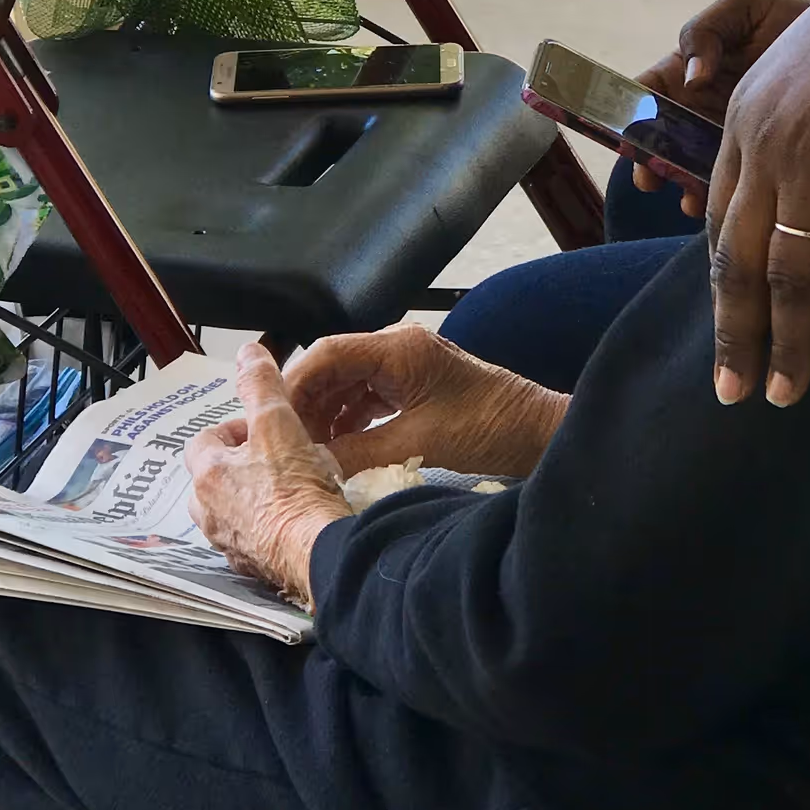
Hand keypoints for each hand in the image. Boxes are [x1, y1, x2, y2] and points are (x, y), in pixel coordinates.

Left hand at [183, 341, 349, 607]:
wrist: (317, 552)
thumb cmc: (296, 490)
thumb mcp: (279, 423)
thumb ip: (261, 385)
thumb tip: (248, 351)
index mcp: (210, 474)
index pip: (204, 441)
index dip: (233, 430)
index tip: (261, 430)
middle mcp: (209, 511)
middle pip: (213, 479)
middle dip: (239, 467)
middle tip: (275, 460)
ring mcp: (228, 542)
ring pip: (229, 512)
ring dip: (250, 499)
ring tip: (286, 490)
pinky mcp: (251, 567)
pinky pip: (250, 542)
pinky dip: (265, 530)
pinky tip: (293, 522)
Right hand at [284, 325, 565, 482]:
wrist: (538, 433)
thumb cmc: (491, 428)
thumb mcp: (419, 442)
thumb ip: (359, 449)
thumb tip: (312, 463)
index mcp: (398, 347)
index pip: (327, 353)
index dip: (294, 385)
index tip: (272, 418)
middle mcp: (398, 347)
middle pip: (332, 366)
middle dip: (306, 403)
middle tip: (284, 441)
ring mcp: (405, 365)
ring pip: (347, 384)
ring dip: (326, 415)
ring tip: (307, 449)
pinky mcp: (413, 385)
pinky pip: (367, 397)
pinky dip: (349, 420)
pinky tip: (337, 447)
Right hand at [631, 0, 809, 210]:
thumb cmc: (796, 18)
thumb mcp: (745, 7)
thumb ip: (705, 30)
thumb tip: (691, 78)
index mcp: (691, 68)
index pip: (648, 93)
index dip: (631, 116)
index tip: (632, 139)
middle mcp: (703, 106)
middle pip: (662, 139)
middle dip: (651, 162)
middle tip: (652, 179)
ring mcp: (729, 137)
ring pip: (690, 168)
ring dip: (681, 186)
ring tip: (689, 198)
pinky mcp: (759, 161)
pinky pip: (731, 184)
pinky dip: (719, 198)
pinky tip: (719, 205)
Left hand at [706, 0, 809, 406]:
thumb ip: (797, 136)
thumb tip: (801, 206)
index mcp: (744, 119)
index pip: (721, 222)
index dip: (722, 289)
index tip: (727, 339)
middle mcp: (765, 141)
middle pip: (738, 258)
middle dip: (737, 335)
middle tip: (737, 395)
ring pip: (791, 269)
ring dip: (791, 341)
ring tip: (789, 393)